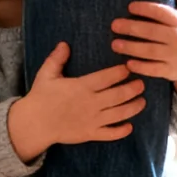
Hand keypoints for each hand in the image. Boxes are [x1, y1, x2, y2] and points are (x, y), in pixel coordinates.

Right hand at [9, 42, 144, 161]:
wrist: (34, 124)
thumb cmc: (40, 97)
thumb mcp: (46, 75)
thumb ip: (57, 59)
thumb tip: (65, 43)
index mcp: (82, 86)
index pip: (107, 77)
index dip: (121, 72)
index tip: (129, 68)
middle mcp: (91, 103)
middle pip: (119, 95)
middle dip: (133, 88)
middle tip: (142, 84)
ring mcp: (92, 120)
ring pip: (119, 113)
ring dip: (133, 107)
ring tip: (142, 101)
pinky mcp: (90, 134)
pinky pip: (110, 133)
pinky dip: (122, 131)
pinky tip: (130, 126)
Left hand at [111, 0, 176, 104]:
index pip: (161, 12)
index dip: (145, 9)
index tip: (130, 7)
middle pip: (151, 31)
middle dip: (131, 28)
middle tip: (114, 25)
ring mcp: (174, 55)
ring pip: (149, 51)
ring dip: (130, 48)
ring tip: (114, 44)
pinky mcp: (170, 71)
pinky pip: (153, 69)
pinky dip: (140, 67)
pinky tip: (127, 63)